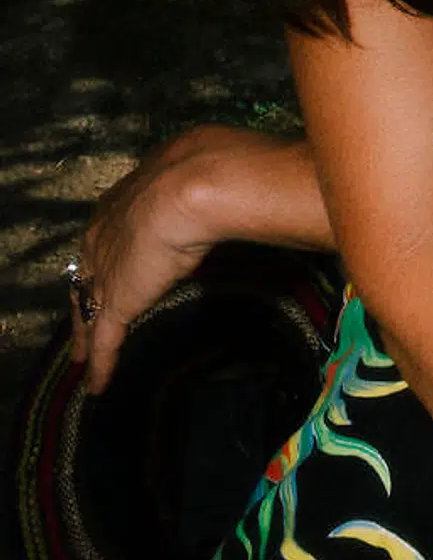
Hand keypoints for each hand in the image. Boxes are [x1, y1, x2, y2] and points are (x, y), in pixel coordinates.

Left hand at [67, 125, 238, 393]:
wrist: (196, 184)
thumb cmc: (203, 172)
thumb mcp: (194, 176)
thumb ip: (195, 188)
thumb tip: (223, 182)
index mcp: (120, 204)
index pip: (104, 240)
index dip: (103, 258)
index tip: (104, 270)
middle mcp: (102, 237)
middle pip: (87, 275)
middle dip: (86, 296)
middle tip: (84, 318)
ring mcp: (108, 272)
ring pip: (89, 310)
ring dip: (85, 335)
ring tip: (82, 358)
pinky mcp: (118, 302)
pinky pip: (105, 341)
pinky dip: (101, 365)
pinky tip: (98, 387)